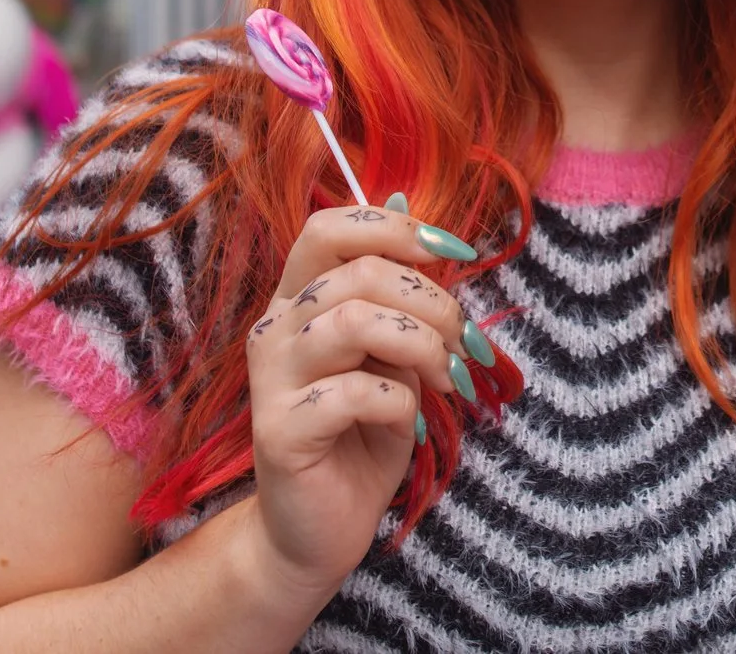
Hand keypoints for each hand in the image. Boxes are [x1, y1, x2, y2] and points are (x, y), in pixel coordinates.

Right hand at [242, 203, 498, 594]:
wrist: (322, 529)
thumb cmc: (364, 435)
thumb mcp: (394, 354)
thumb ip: (397, 293)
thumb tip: (407, 206)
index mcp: (298, 299)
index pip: (328, 227)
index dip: (396, 229)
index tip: (457, 255)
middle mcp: (274, 328)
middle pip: (358, 272)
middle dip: (433, 302)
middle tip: (465, 346)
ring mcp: (270, 378)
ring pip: (355, 321)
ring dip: (421, 346)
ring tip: (446, 380)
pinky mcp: (279, 429)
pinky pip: (356, 392)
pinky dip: (401, 403)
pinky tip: (407, 424)